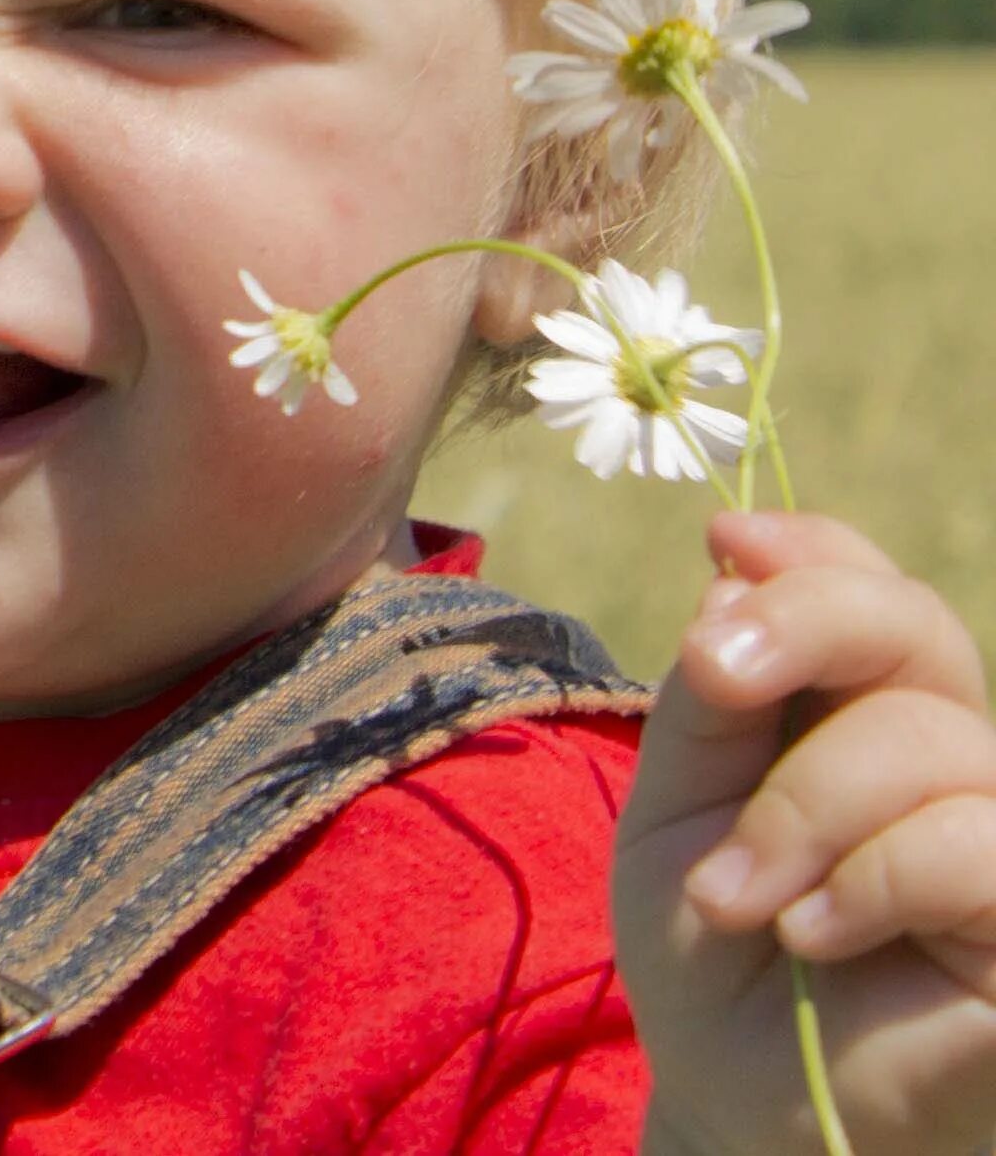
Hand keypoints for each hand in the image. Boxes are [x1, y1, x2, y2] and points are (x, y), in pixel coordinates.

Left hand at [615, 511, 995, 1155]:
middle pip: (914, 623)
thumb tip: (737, 565)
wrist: (728, 1093)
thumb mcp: (676, 794)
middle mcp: (944, 751)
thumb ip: (714, 686)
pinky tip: (813, 932)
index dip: (812, 547)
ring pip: (929, 735)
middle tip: (715, 680)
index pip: (868, 580)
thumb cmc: (709, 945)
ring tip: (738, 896)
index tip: (728, 546)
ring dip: (804, 808)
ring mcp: (995, 831)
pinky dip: (875, 875)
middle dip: (802, 631)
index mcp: (857, 703)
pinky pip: (976, 843)